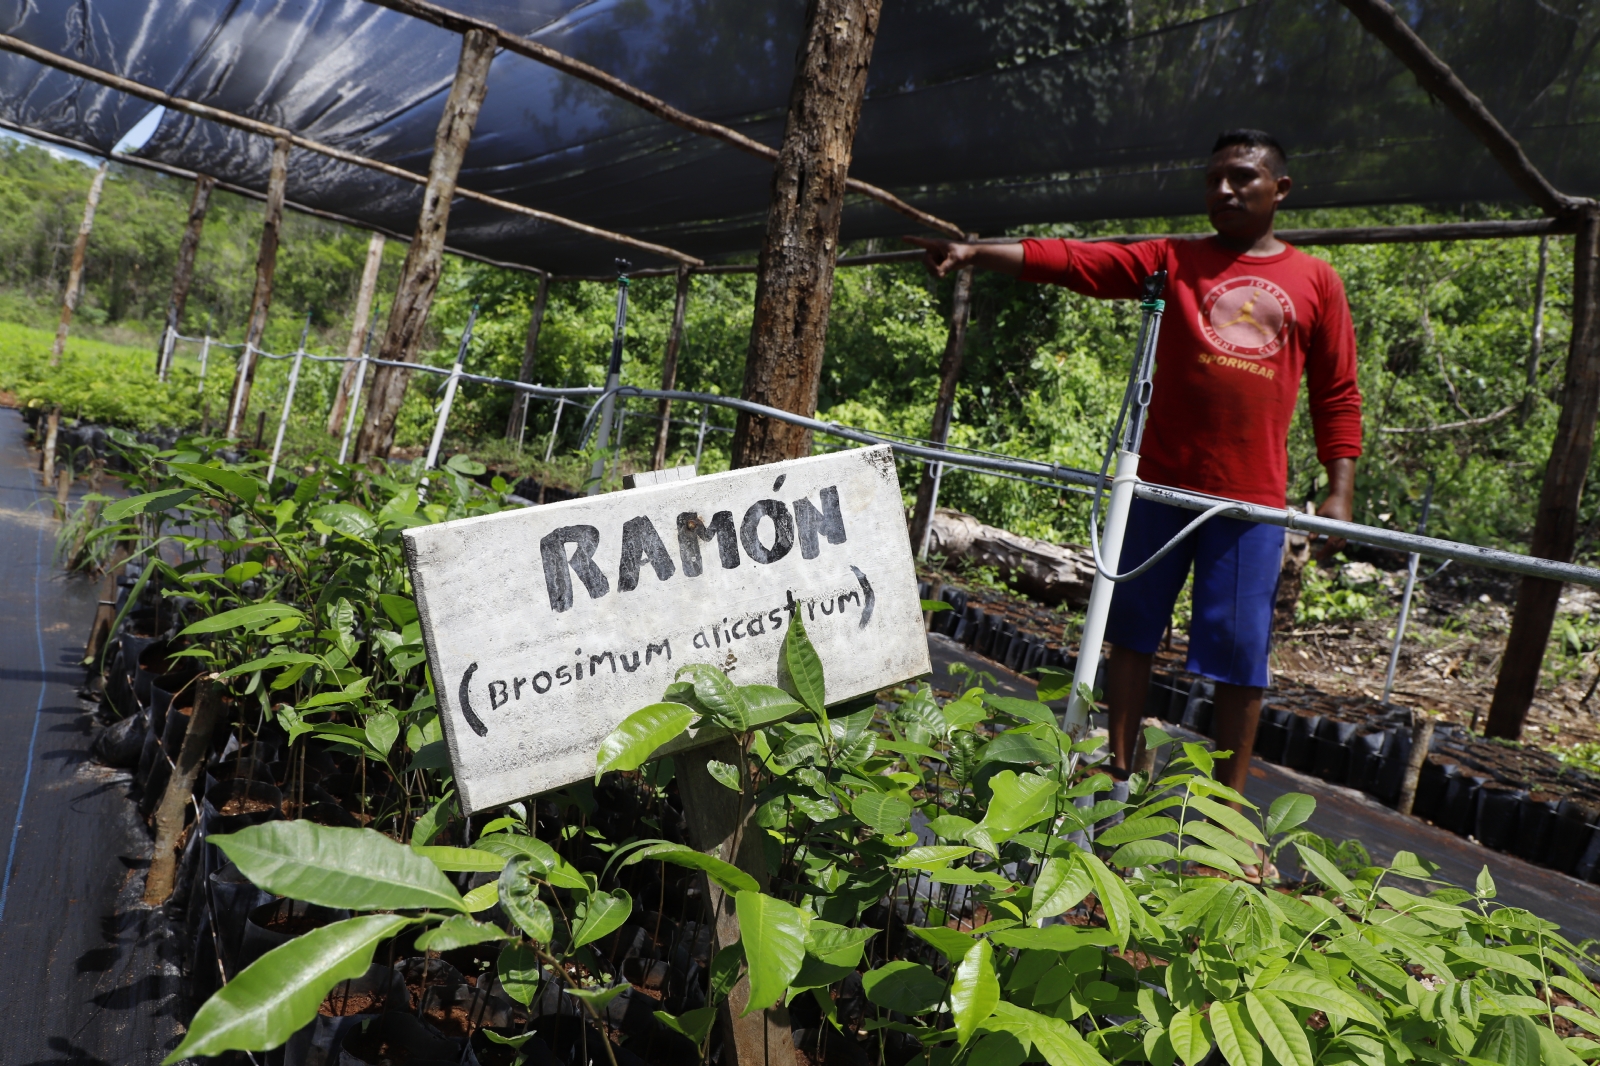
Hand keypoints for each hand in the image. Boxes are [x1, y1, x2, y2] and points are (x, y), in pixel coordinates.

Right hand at [902, 236, 1024, 277]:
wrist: (970, 256)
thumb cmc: (963, 253)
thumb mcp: (955, 260)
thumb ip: (946, 267)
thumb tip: (939, 275)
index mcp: (936, 244)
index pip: (922, 242)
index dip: (912, 241)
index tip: (902, 238)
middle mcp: (933, 250)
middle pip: (926, 260)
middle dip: (932, 267)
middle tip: (941, 273)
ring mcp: (935, 258)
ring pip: (928, 268)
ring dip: (935, 272)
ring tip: (945, 272)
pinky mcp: (938, 264)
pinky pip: (933, 271)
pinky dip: (938, 274)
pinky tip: (945, 272)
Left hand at [1314, 457, 1355, 561]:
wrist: (1342, 496)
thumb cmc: (1330, 504)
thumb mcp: (1320, 514)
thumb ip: (1315, 527)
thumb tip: (1310, 539)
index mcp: (1339, 526)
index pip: (1332, 543)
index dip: (1325, 551)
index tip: (1317, 556)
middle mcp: (1345, 529)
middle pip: (1338, 547)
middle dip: (1328, 553)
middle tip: (1318, 558)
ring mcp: (1347, 529)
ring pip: (1342, 544)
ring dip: (1333, 550)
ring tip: (1323, 554)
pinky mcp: (1347, 528)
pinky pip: (1342, 540)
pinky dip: (1336, 545)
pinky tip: (1328, 547)